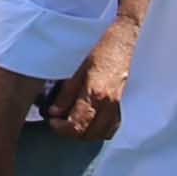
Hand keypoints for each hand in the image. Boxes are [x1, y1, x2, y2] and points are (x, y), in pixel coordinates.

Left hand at [39, 17, 137, 142]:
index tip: (52, 121)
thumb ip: (66, 94)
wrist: (124, 41)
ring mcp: (117, 106)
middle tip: (59, 123)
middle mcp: (108, 104)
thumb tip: (54, 112)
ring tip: (73, 123)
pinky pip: (112, 127)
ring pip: (101, 134)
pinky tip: (91, 122)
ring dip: (86, 134)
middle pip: (88, 134)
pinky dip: (100, 130)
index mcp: (95, 94)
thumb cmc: (101, 51)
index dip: (61, 128)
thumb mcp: (78, 70)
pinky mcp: (122, 104)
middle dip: (71, 133)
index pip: (77, 124)